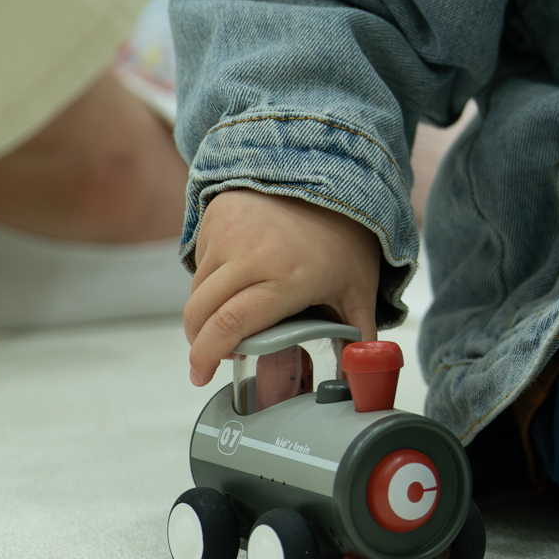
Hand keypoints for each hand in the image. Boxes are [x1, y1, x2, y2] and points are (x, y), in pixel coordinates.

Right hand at [184, 188, 381, 385]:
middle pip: (200, 312)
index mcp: (288, 277)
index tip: (201, 375)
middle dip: (199, 341)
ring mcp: (230, 231)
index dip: (208, 355)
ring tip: (232, 314)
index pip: (230, 325)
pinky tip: (238, 276)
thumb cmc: (348, 239)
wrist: (337, 177)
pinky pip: (200, 260)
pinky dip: (210, 277)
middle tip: (209, 355)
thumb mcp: (358, 289)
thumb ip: (355, 337)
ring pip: (197, 289)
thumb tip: (360, 382)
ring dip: (206, 310)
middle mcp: (252, 253)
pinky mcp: (216, 214)